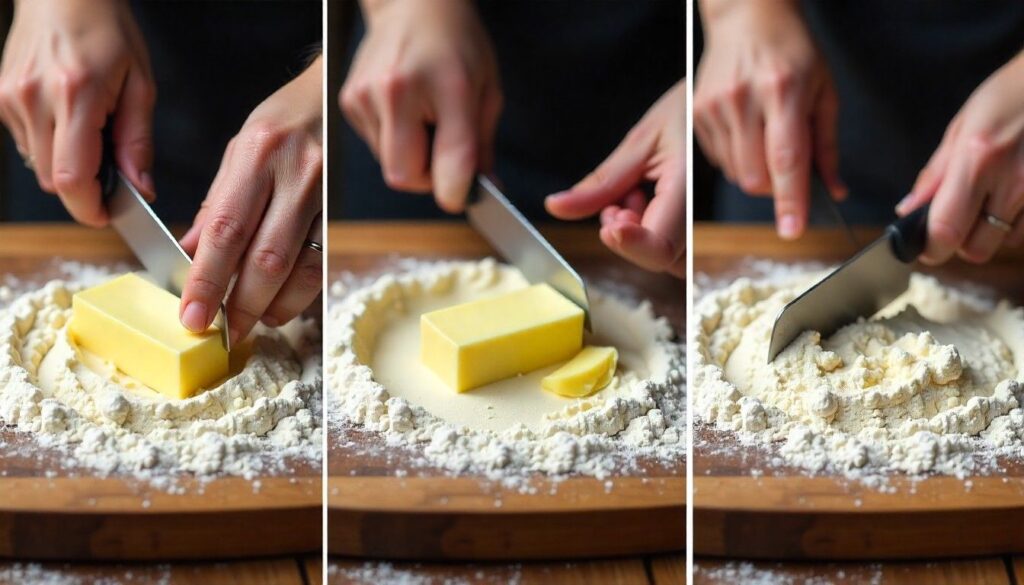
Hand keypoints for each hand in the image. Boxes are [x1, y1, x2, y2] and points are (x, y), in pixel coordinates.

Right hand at [0, 0, 154, 225]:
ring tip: (91, 132)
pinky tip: (68, 120)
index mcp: (75, 95)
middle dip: (84, 189)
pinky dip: (51, 145)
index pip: (72, 178)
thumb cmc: (107, 31)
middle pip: (53, 180)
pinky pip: (28, 144)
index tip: (110, 213)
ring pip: (38, 166)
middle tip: (112, 172)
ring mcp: (11, 98)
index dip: (90, 208)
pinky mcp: (0, 97)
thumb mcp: (141, 84)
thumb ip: (138, 141)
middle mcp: (34, 98)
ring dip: (67, 165)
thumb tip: (141, 188)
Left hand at [178, 56, 322, 342]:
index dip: (207, 279)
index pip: (226, 230)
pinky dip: (300, 293)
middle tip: (221, 333)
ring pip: (301, 268)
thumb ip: (218, 204)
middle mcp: (296, 175)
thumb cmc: (284, 120)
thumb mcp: (240, 150)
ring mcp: (326, 195)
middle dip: (241, 305)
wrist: (337, 95)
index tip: (192, 314)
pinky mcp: (343, 211)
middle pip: (266, 259)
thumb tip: (190, 254)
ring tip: (253, 324)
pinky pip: (322, 262)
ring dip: (274, 306)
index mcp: (257, 155)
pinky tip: (282, 305)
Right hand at [339, 0, 501, 211]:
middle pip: (404, 178)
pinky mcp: (348, 102)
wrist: (413, 4)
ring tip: (424, 120)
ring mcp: (365, 97)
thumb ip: (483, 147)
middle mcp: (396, 92)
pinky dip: (394, 142)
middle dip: (428, 177)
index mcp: (445, 87)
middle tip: (443, 151)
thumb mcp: (487, 91)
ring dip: (411, 158)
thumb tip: (486, 191)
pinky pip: (375, 147)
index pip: (448, 167)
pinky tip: (405, 113)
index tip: (463, 193)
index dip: (457, 192)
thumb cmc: (456, 43)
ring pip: (389, 166)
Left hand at [546, 80, 684, 278]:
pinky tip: (640, 200)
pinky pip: (670, 244)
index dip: (630, 246)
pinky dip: (646, 230)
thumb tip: (557, 207)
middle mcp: (699, 213)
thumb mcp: (639, 142)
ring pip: (666, 257)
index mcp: (688, 189)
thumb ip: (601, 183)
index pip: (662, 247)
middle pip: (660, 259)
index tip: (607, 227)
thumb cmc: (683, 114)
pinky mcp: (691, 222)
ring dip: (636, 235)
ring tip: (629, 195)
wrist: (710, 106)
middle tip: (616, 203)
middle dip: (627, 238)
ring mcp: (699, 220)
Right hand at [693, 0, 842, 239]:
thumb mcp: (824, 91)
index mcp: (783, 91)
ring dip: (755, 174)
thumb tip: (834, 190)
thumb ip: (827, 146)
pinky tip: (745, 131)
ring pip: (736, 174)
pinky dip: (737, 159)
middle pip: (756, 175)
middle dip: (775, 187)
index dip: (790, 199)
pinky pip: (719, 161)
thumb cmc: (791, 50)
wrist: (747, 18)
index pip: (786, 159)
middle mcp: (744, 99)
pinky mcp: (697, 113)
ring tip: (765, 139)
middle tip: (787, 167)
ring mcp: (715, 107)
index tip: (793, 229)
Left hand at [897, 53, 1023, 264]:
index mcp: (977, 161)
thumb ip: (935, 173)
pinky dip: (1018, 222)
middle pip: (978, 249)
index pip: (946, 230)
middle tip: (958, 220)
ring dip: (993, 231)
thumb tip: (908, 208)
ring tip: (993, 198)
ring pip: (1007, 242)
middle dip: (961, 243)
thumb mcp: (963, 125)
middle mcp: (1013, 181)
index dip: (931, 248)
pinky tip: (1015, 195)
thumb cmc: (1011, 95)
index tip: (925, 244)